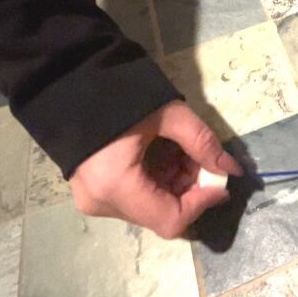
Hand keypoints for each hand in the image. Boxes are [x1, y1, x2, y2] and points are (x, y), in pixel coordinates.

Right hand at [69, 100, 242, 238]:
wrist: (65, 77)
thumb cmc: (118, 92)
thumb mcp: (168, 114)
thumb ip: (202, 143)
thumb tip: (232, 169)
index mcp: (115, 186)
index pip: (171, 219)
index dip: (202, 202)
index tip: (221, 181)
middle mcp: (101, 203)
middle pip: (161, 214)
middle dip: (191, 190)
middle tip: (204, 160)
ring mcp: (93, 199)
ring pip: (150, 207)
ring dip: (176, 185)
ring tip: (183, 152)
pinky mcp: (93, 190)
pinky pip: (135, 197)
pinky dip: (158, 181)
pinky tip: (165, 154)